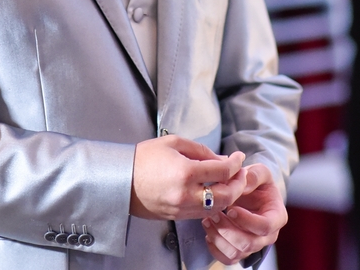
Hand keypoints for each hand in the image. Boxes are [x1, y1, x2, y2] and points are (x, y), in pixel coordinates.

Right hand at [130, 135, 247, 219]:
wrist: (119, 180)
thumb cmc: (143, 158)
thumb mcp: (173, 143)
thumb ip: (201, 150)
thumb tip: (221, 159)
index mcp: (185, 172)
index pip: (222, 171)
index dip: (235, 163)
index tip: (239, 157)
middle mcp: (185, 194)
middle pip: (226, 195)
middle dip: (238, 184)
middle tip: (240, 173)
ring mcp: (181, 208)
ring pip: (216, 208)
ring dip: (228, 196)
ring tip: (230, 183)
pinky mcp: (176, 216)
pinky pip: (202, 213)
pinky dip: (213, 204)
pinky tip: (214, 193)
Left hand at [201, 163, 287, 264]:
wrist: (250, 192)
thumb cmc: (256, 183)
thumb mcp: (259, 171)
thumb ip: (254, 174)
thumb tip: (244, 184)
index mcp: (276, 217)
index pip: (265, 226)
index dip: (246, 220)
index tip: (231, 209)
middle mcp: (268, 236)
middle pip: (249, 243)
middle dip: (228, 229)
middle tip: (214, 213)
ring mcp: (254, 245)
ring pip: (236, 252)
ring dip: (218, 238)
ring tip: (207, 219)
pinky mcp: (240, 251)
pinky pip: (227, 259)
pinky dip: (215, 248)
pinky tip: (209, 232)